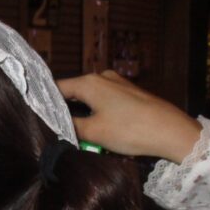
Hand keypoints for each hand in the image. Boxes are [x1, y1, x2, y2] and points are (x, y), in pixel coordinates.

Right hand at [56, 71, 201, 162]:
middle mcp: (102, 77)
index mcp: (89, 82)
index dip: (46, 103)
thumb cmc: (129, 130)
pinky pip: (104, 100)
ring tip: (75, 131)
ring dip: (82, 113)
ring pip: (90, 97)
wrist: (171, 131)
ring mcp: (118, 83)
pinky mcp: (130, 93)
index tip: (38, 117)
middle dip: (65, 110)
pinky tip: (97, 128)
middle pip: (74, 92)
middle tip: (55, 129)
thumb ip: (71, 126)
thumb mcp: (94, 132)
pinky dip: (97, 112)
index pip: (57, 88)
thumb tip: (55, 125)